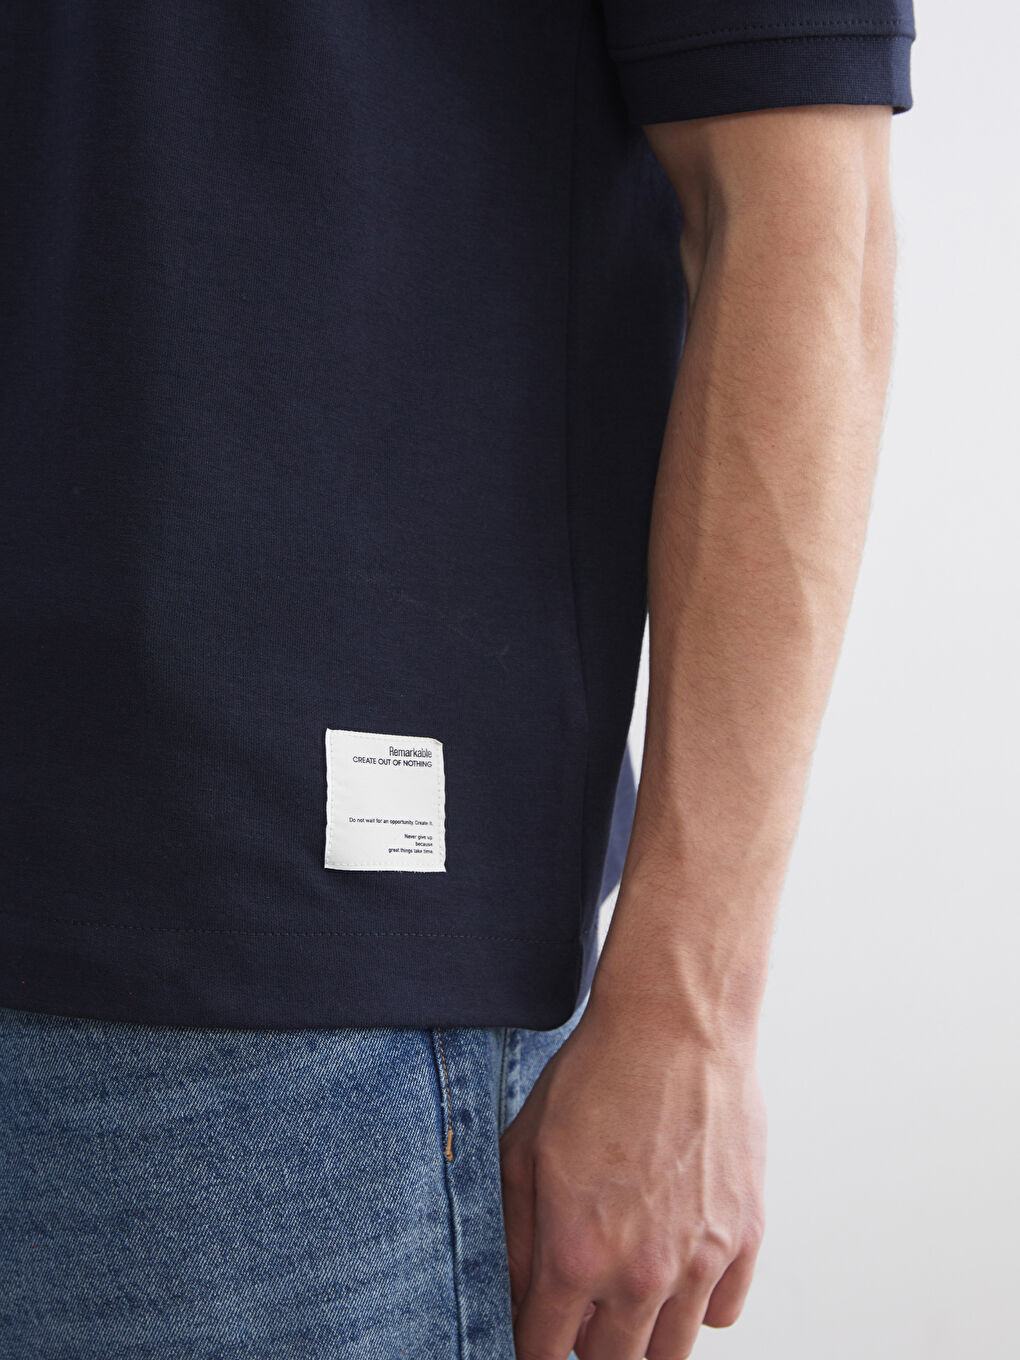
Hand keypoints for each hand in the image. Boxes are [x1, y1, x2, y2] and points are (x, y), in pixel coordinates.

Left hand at [499, 989, 766, 1359]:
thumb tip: (517, 1296)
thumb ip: (515, 1237)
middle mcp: (642, 1273)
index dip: (532, 1344)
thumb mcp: (524, 1149)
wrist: (675, 1025)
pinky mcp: (746, 1238)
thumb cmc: (597, 1076)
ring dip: (643, 1330)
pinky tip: (676, 1259)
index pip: (545, 1352)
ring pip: (670, 1353)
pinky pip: (722, 1313)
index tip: (534, 1328)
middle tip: (581, 1302)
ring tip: (627, 1284)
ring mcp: (701, 1261)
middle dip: (588, 1341)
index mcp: (577, 1255)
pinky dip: (697, 1302)